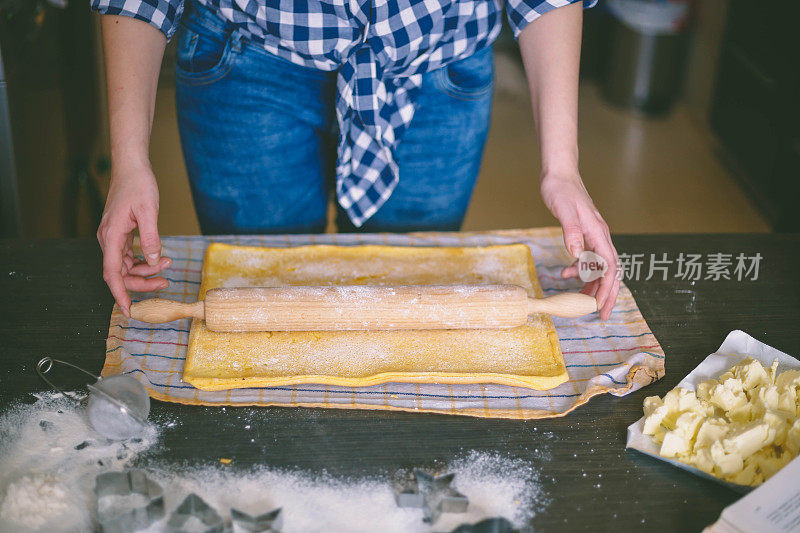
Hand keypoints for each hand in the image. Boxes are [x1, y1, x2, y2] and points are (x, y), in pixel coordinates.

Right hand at [97, 162, 170, 315]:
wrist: (131, 166)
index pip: (112, 273)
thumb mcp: (149, 212)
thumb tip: (155, 262)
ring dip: (147, 270)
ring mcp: (114, 237)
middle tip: (166, 282)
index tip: (129, 310)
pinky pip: (130, 255)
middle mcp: (108, 239)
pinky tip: (161, 257)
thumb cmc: (139, 185)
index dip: (120, 294)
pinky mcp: (121, 233)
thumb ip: (151, 239)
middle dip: (143, 282)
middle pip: (121, 273)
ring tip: (169, 264)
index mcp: (111, 236)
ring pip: (127, 265)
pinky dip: (145, 260)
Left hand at [540, 172, 618, 319]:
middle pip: (610, 271)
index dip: (607, 289)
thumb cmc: (561, 189)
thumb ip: (571, 231)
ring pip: (599, 268)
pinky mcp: (585, 236)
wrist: (559, 175)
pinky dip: (580, 271)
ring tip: (580, 302)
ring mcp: (593, 236)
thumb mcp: (564, 209)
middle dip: (605, 294)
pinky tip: (566, 275)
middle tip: (599, 315)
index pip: (609, 267)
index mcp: (598, 233)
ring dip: (592, 285)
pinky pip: (587, 259)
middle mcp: (600, 236)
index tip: (600, 307)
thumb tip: (577, 253)